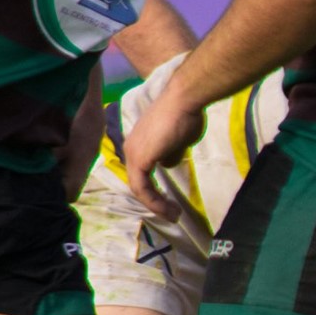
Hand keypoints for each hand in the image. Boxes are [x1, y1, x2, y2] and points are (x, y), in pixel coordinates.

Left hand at [122, 83, 205, 221]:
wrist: (184, 100)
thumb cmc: (185, 115)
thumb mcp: (179, 140)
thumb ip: (171, 153)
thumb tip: (168, 163)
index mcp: (138, 143)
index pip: (141, 172)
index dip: (154, 190)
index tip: (171, 201)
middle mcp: (130, 148)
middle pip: (138, 182)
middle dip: (155, 201)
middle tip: (173, 213)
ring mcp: (133, 154)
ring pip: (139, 188)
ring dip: (156, 205)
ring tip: (173, 215)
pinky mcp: (139, 160)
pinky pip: (143, 188)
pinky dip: (154, 201)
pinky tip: (168, 209)